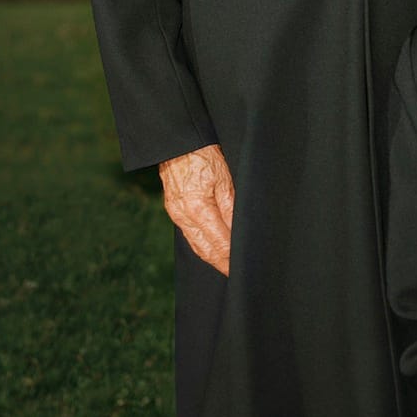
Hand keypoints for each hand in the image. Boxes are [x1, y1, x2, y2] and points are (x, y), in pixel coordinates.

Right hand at [159, 143, 233, 275]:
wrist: (178, 143)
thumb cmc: (204, 156)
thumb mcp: (225, 179)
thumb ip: (231, 208)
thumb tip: (238, 232)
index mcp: (198, 209)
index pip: (219, 243)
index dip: (231, 258)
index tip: (242, 267)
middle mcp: (184, 217)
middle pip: (206, 250)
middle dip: (222, 263)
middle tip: (236, 274)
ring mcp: (177, 215)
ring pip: (196, 245)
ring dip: (212, 258)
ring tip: (227, 266)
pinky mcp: (174, 210)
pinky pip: (190, 235)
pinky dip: (202, 246)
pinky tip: (212, 249)